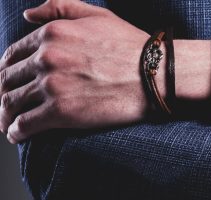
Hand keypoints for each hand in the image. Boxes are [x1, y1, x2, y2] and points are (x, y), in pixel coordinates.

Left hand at [0, 0, 149, 142]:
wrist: (154, 74)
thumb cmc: (132, 45)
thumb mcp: (96, 15)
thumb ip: (59, 7)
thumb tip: (27, 15)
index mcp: (51, 34)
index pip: (13, 54)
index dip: (7, 69)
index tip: (9, 80)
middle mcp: (45, 58)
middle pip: (8, 79)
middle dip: (2, 93)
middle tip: (6, 105)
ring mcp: (51, 86)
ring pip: (11, 102)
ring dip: (4, 115)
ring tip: (7, 123)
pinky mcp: (61, 112)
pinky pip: (26, 124)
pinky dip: (16, 131)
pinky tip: (17, 135)